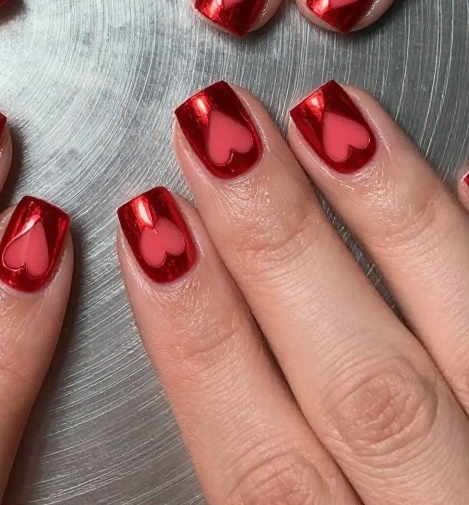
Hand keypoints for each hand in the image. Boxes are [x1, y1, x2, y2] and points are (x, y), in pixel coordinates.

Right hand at [119, 81, 468, 501]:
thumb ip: (252, 491)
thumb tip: (177, 317)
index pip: (264, 468)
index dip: (197, 343)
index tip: (146, 228)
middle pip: (361, 388)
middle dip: (278, 245)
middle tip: (220, 127)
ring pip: (467, 345)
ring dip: (391, 220)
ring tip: (333, 115)